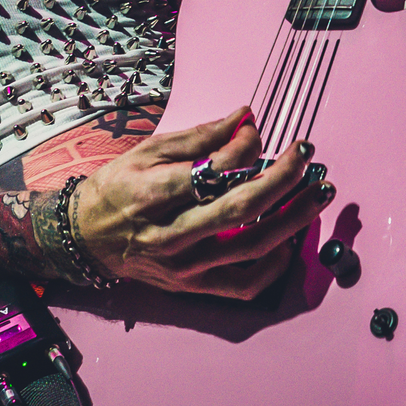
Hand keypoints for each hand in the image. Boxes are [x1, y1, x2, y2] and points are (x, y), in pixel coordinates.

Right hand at [71, 108, 334, 298]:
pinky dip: (274, 264)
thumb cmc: (118, 189)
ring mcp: (184, 267)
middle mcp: (169, 236)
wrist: (87, 238)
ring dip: (293, 218)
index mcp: (150, 196)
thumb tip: (246, 118)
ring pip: (250, 246)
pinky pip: (244, 284)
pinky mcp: (193, 287)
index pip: (210, 172)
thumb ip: (200, 137)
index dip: (242, 149)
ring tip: (318, 193)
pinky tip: (290, 239)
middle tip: (307, 156)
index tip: (256, 130)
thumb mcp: (148, 151)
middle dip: (282, 180)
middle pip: (238, 210)